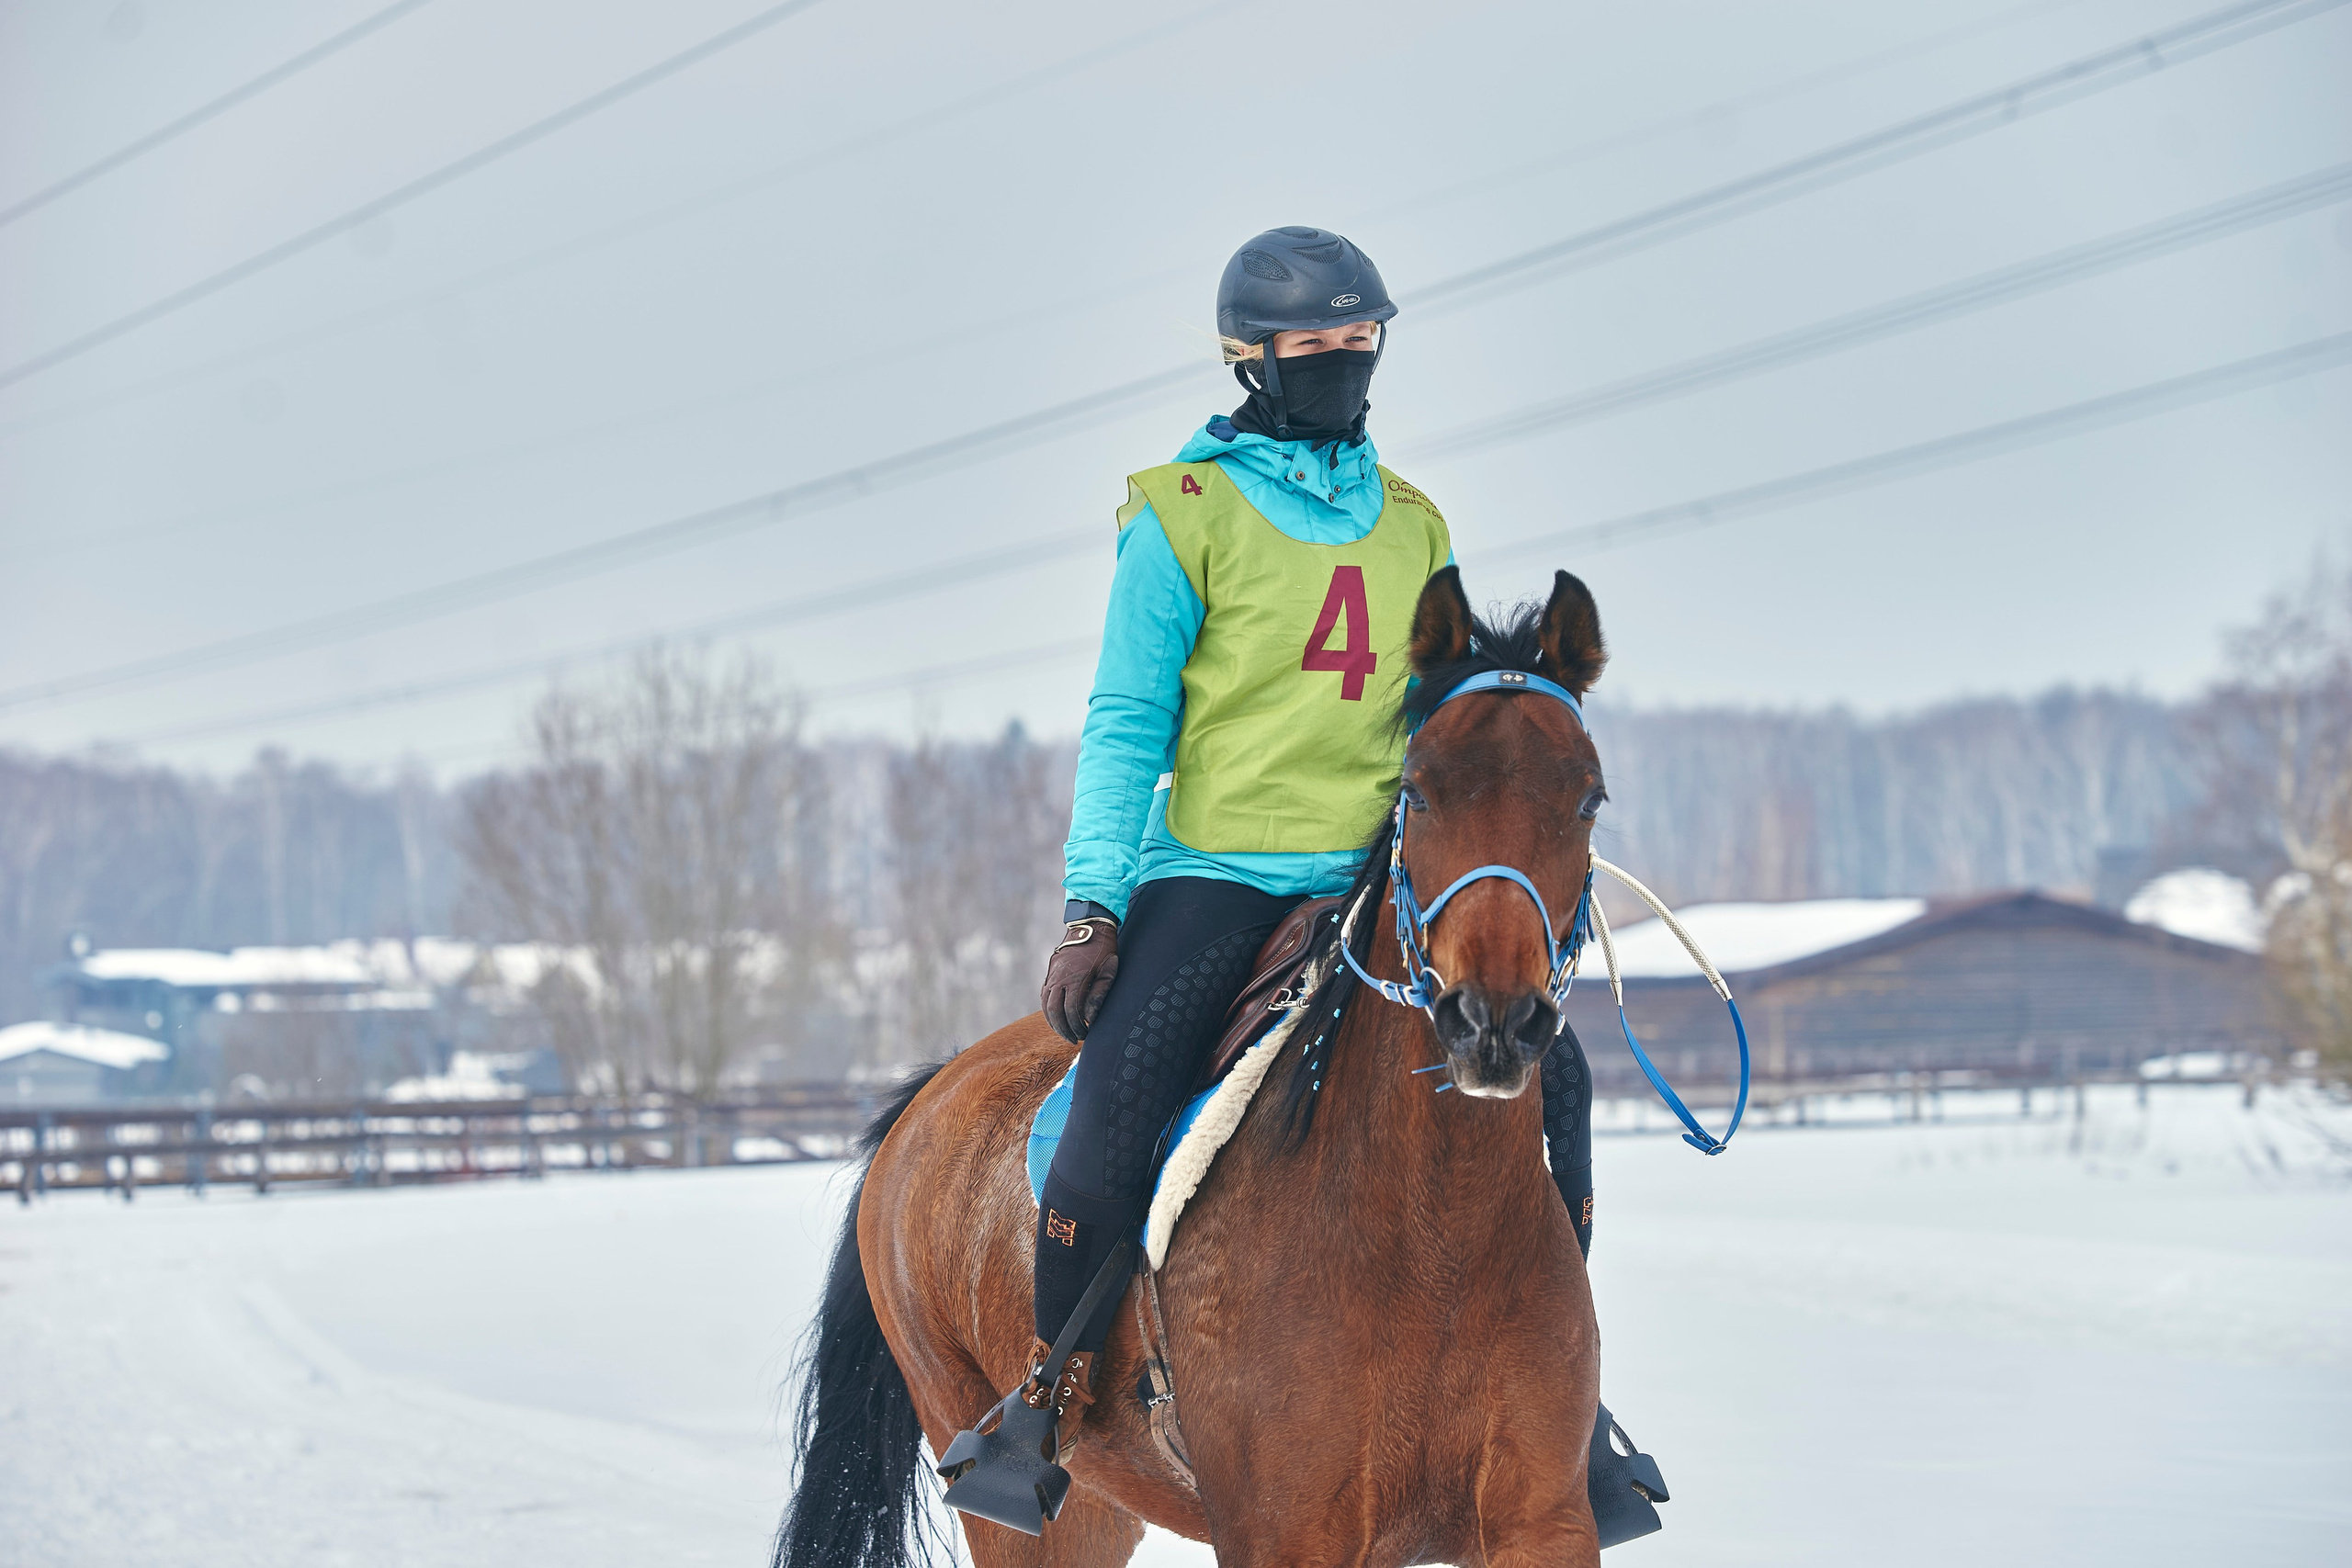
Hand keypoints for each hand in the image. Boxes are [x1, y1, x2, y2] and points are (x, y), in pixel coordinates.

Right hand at [1041, 919, 1118, 1043]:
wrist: (1090, 926)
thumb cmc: (1104, 949)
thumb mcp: (1109, 971)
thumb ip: (1099, 995)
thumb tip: (1090, 1019)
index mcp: (1076, 978)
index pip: (1071, 1011)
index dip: (1077, 1026)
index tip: (1085, 1034)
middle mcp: (1060, 977)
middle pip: (1055, 1012)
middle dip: (1064, 1029)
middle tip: (1074, 1039)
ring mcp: (1052, 974)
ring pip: (1045, 1005)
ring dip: (1054, 1022)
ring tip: (1064, 1033)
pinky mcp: (1050, 972)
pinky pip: (1043, 995)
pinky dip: (1047, 1010)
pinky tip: (1055, 1018)